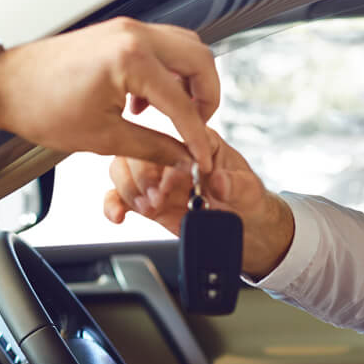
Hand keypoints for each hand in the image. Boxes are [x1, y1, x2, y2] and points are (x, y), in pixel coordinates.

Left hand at [0, 18, 219, 171]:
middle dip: (207, 97)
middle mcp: (133, 36)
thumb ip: (153, 147)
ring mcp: (125, 30)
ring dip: (190, 81)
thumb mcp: (104, 138)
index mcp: (131, 60)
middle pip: (199, 59)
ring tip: (179, 115)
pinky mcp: (117, 34)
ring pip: (184, 48)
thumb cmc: (40, 106)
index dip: (197, 136)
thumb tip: (182, 158)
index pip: (183, 103)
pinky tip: (150, 102)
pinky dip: (169, 72)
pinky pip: (162, 47)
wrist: (4, 86)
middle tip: (199, 127)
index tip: (202, 157)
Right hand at [104, 129, 294, 279]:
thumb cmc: (248, 199)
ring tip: (148, 207)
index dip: (165, 155)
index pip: (170, 135)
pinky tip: (118, 216)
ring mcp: (156, 178)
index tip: (175, 180)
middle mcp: (171, 155)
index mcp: (196, 141)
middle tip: (158, 198)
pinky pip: (120, 198)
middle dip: (142, 175)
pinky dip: (113, 205)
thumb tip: (220, 181)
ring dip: (129, 189)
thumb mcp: (249, 190)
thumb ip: (236, 185)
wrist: (245, 227)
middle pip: (138, 149)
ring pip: (122, 170)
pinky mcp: (147, 200)